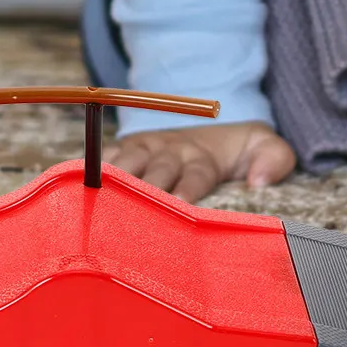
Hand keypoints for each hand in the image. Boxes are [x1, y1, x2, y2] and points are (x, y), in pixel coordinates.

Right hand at [105, 120, 295, 203]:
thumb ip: (274, 159)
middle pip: (155, 173)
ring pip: (126, 165)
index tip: (181, 208)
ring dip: (114, 185)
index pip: (195, 175)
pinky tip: (72, 189)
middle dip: (146, 195)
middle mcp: (170, 150)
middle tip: (133, 221)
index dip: (187, 191)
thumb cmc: (238, 152)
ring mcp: (144, 149)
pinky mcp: (125, 150)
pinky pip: (103, 157)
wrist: (215, 125)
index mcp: (202, 156)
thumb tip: (259, 182)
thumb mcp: (266, 147)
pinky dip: (87, 171)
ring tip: (96, 208)